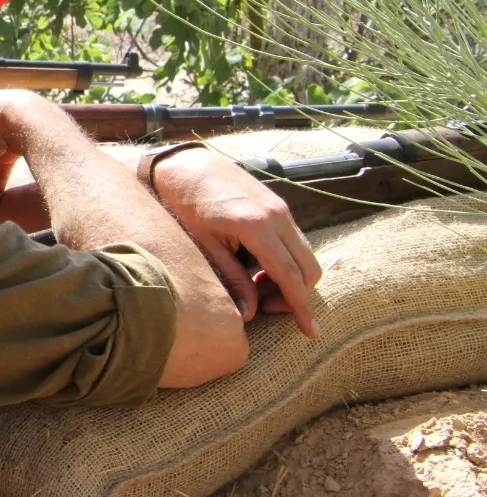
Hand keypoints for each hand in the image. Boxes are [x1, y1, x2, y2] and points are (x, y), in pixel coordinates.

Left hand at [152, 147, 322, 336]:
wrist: (186, 166)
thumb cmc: (187, 206)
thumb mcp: (206, 246)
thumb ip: (232, 280)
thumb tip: (249, 314)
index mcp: (257, 227)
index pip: (289, 275)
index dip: (300, 306)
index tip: (311, 330)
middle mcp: (277, 216)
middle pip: (308, 268)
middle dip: (295, 294)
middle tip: (266, 305)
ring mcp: (281, 208)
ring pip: (305, 255)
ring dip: (291, 278)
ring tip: (258, 287)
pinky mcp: (278, 205)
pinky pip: (296, 241)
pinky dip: (287, 261)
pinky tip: (259, 268)